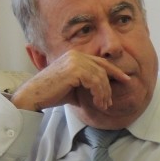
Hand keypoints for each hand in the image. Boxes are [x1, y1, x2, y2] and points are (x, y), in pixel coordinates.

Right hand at [11, 51, 129, 112]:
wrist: (33, 97)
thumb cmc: (53, 94)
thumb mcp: (75, 86)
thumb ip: (88, 83)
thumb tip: (105, 88)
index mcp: (75, 55)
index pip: (100, 62)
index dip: (115, 71)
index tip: (126, 79)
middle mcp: (76, 55)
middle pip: (103, 69)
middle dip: (109, 87)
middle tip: (108, 102)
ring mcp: (75, 60)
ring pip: (101, 77)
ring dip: (104, 94)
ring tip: (103, 106)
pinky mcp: (74, 69)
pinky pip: (95, 82)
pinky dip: (99, 94)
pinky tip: (97, 103)